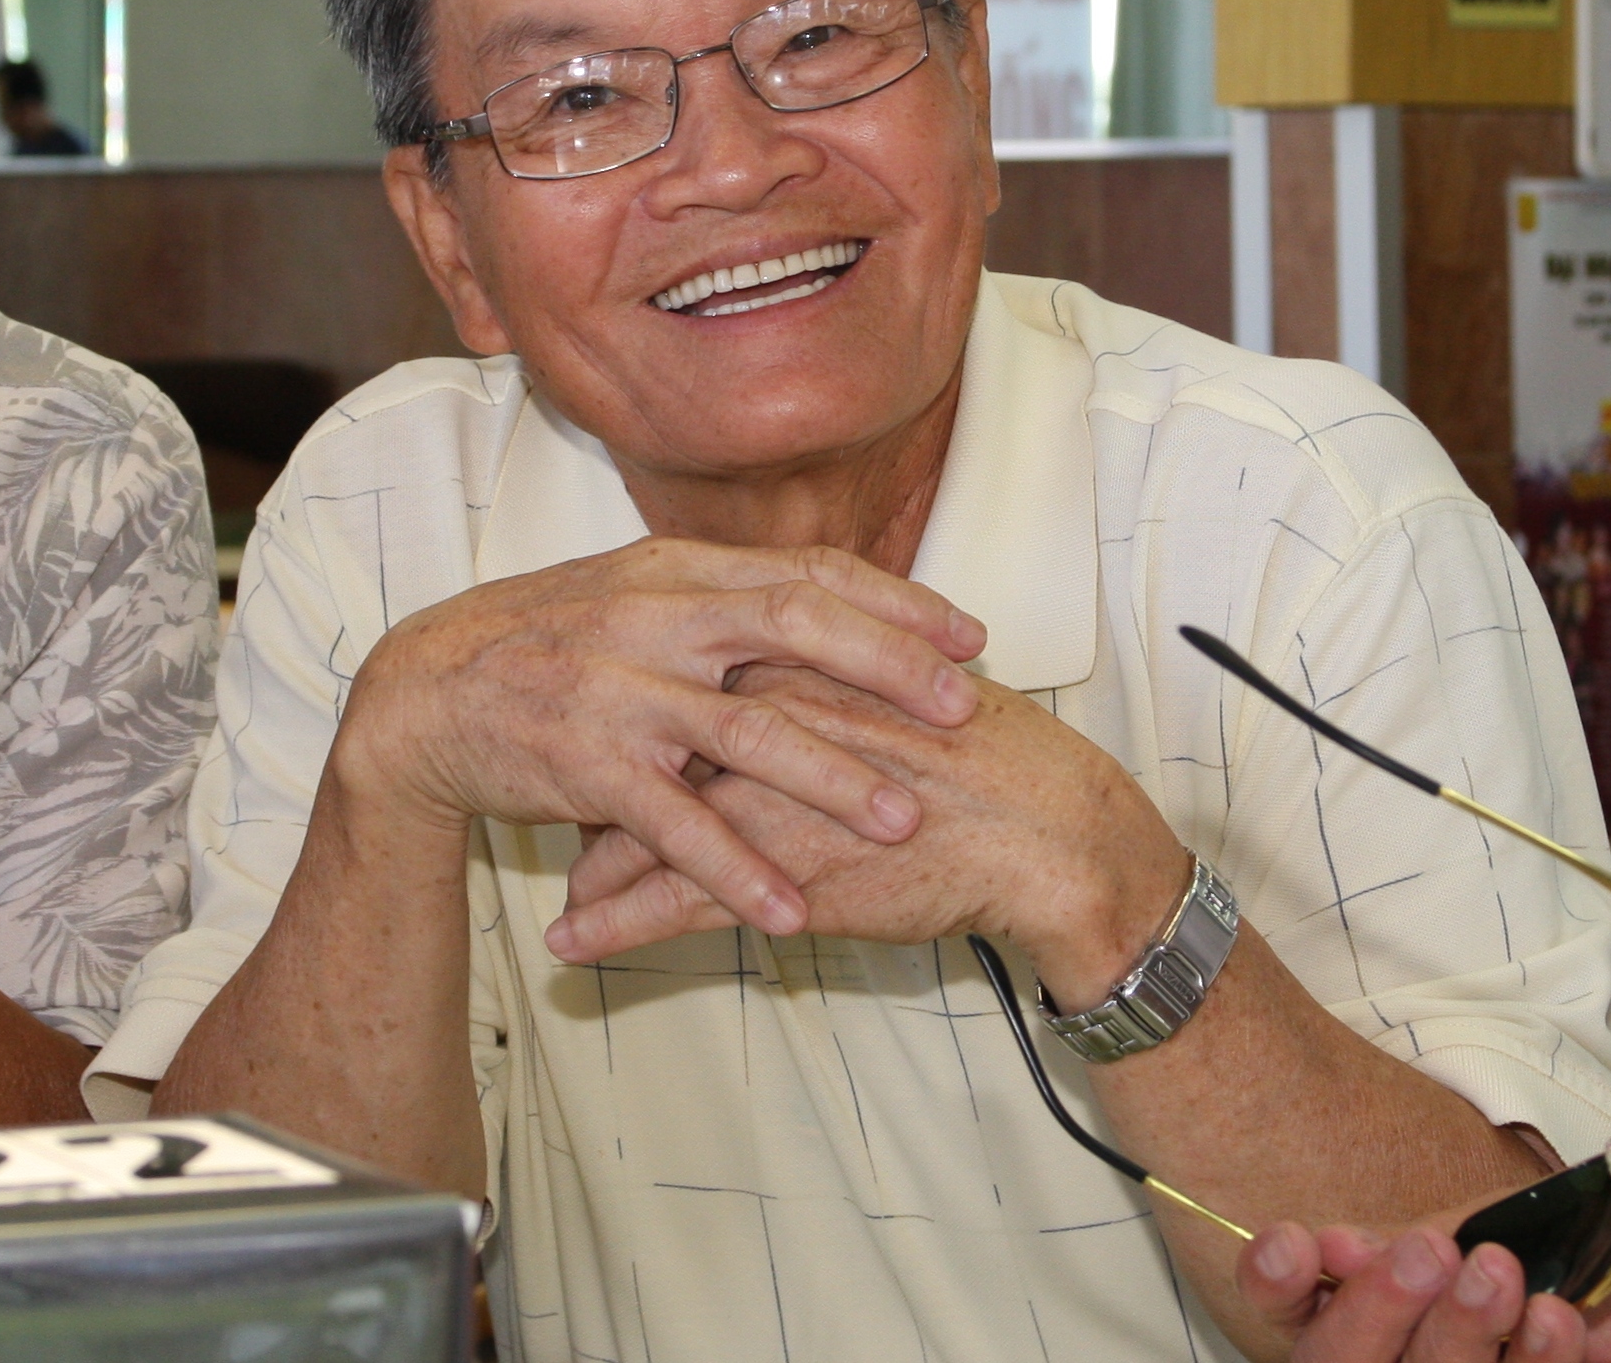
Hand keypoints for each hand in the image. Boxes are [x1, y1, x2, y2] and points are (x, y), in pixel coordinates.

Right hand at [330, 539, 987, 939]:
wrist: (422, 693)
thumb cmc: (550, 644)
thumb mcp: (637, 595)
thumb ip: (727, 601)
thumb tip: (834, 605)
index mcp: (680, 571)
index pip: (810, 573)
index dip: (898, 605)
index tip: (972, 636)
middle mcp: (657, 618)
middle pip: (796, 627)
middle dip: (890, 669)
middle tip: (963, 712)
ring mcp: (620, 692)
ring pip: (746, 733)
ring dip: (832, 780)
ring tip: (902, 823)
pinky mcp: (585, 768)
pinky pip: (675, 826)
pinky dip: (735, 870)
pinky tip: (789, 911)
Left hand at [550, 664, 1189, 999]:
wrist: (1047, 831)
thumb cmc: (997, 764)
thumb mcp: (912, 693)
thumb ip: (847, 682)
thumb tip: (805, 687)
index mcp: (801, 665)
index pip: (688, 682)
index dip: (644, 714)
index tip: (617, 735)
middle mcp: (767, 721)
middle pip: (645, 748)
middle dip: (597, 783)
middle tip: (566, 810)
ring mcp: (765, 798)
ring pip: (642, 829)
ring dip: (591, 864)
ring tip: (563, 890)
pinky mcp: (777, 874)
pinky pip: (668, 904)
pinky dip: (610, 927)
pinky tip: (570, 945)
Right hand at [1238, 1222, 1610, 1362]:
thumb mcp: (1539, 1234)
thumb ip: (1446, 1243)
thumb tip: (1344, 1244)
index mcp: (1406, 1321)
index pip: (1305, 1322)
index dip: (1280, 1291)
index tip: (1296, 1246)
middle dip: (1368, 1314)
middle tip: (1430, 1253)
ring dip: (1451, 1340)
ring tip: (1501, 1274)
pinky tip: (1559, 1324)